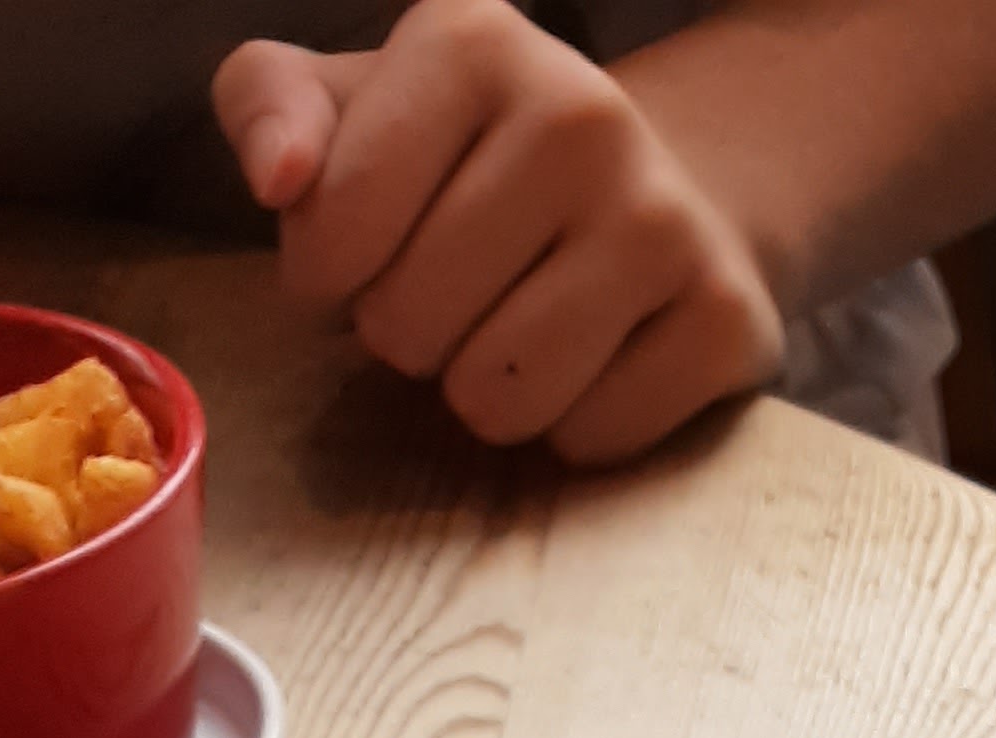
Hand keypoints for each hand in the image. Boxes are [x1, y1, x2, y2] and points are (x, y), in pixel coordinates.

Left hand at [215, 0, 782, 464]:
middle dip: (409, 337)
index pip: (334, 220)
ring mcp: (664, 220)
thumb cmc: (476, 164)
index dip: (326, 272)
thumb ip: (268, 105)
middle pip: (410, 323)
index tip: (364, 253)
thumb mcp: (355, 105)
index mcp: (472, 41)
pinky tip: (594, 365)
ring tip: (514, 337)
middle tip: (455, 299)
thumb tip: (277, 182)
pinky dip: (574, 428)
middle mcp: (581, 113)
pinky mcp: (727, 321)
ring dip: (486, 393)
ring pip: (500, 395)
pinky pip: (590, 437)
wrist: (671, 193)